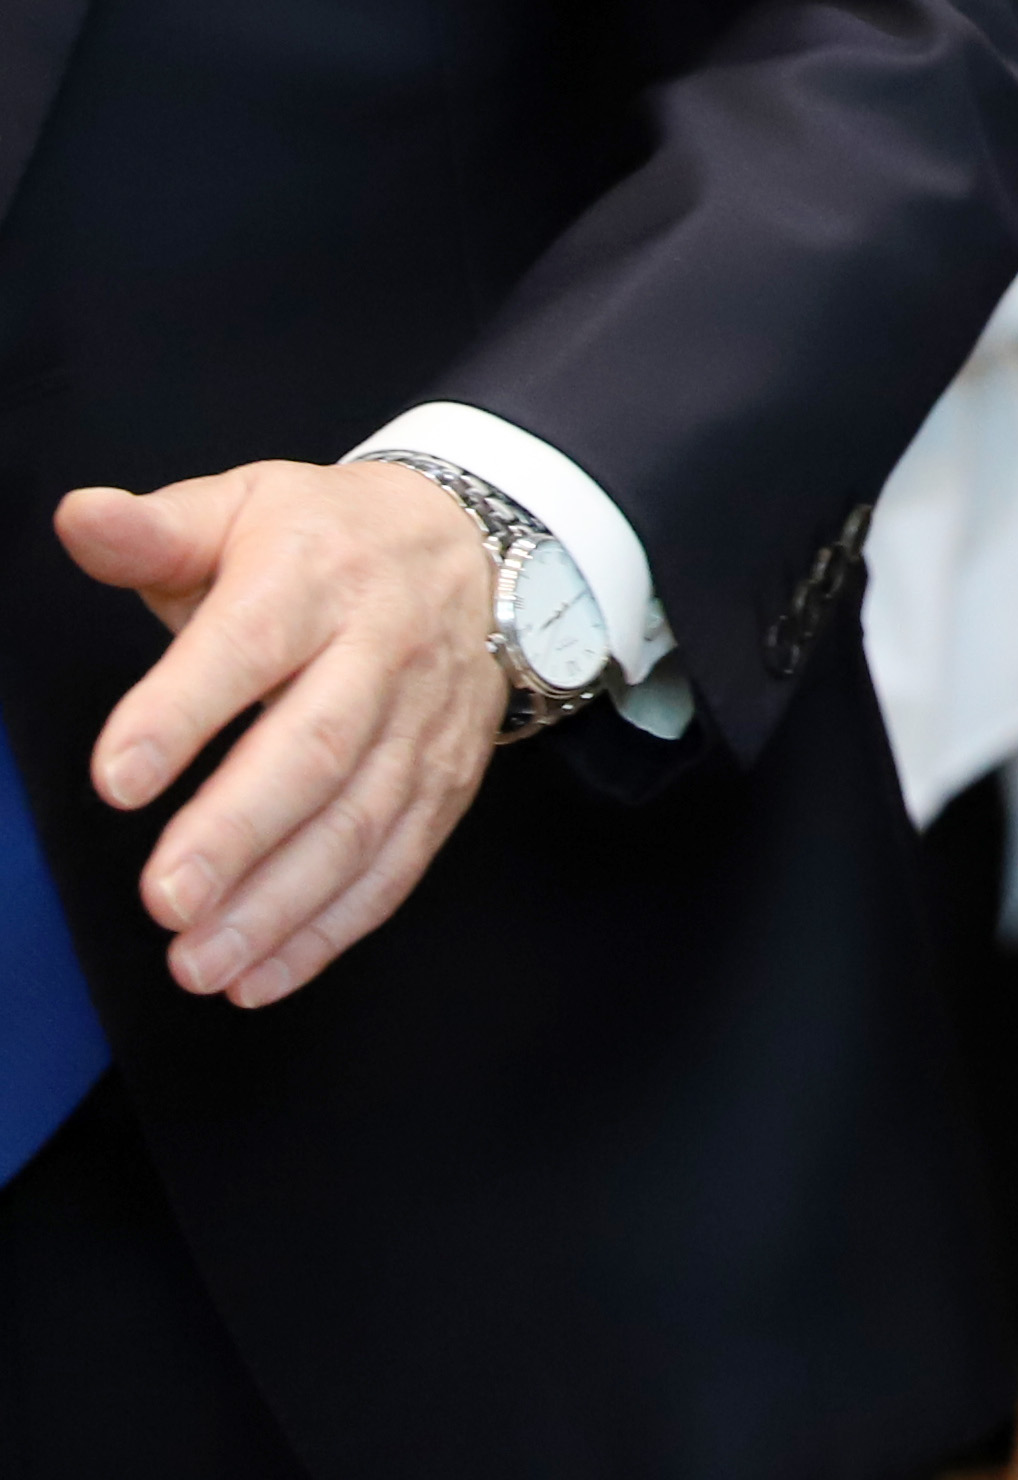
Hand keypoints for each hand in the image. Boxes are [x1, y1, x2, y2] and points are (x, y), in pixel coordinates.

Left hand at [58, 464, 506, 1006]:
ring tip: (201, 961)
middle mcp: (379, 652)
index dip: (184, 712)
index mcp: (314, 578)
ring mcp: (423, 722)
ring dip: (283, 902)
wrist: (477, 545)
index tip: (117, 779)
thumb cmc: (328, 538)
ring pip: (361, 820)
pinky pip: (400, 861)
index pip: (247, 646)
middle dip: (241, 831)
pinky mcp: (447, 778)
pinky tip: (266, 973)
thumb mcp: (241, 506)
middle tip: (166, 898)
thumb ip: (152, 530)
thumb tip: (79, 516)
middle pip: (316, 747)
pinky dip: (335, 926)